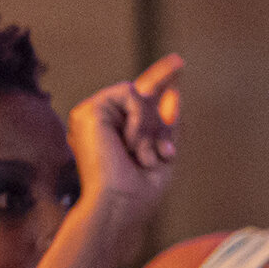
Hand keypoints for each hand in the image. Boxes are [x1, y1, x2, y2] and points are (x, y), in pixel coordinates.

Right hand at [66, 54, 181, 228]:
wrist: (120, 206)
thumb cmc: (140, 190)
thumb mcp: (163, 151)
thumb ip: (167, 123)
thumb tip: (173, 92)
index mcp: (114, 131)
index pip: (140, 98)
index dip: (161, 77)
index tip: (179, 61)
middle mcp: (100, 120)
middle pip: (142, 92)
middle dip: (160, 123)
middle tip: (160, 154)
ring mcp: (91, 114)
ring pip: (138, 93)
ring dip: (150, 127)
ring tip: (141, 155)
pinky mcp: (88, 110)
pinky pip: (130, 94)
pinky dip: (141, 119)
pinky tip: (131, 143)